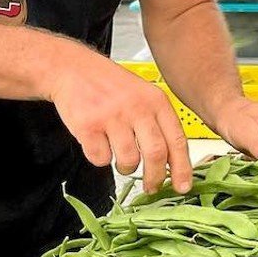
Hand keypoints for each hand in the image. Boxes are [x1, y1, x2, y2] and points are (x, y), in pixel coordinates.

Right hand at [47, 46, 193, 194]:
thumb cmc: (111, 86)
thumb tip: (173, 163)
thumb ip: (159, 124)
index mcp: (157, 101)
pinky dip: (101, 159)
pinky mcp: (88, 126)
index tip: (183, 187)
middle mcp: (137, 107)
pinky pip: (100, 159)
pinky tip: (99, 144)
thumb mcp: (144, 96)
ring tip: (122, 160)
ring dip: (126, 168)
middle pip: (156, 154)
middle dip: (156, 177)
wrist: (74, 69)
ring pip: (129, 160)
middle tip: (152, 187)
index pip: (177, 140)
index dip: (182, 168)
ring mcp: (112, 116)